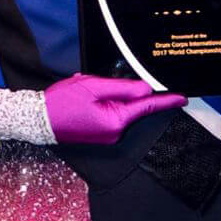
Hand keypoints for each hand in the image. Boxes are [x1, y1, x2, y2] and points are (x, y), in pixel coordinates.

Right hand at [43, 74, 185, 144]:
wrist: (37, 120)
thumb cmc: (62, 102)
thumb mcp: (93, 86)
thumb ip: (123, 88)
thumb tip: (146, 89)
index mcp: (116, 120)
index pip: (148, 107)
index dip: (167, 100)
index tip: (183, 98)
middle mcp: (115, 132)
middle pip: (131, 104)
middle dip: (118, 89)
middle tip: (93, 85)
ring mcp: (108, 135)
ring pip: (119, 107)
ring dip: (106, 95)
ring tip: (83, 92)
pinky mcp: (100, 135)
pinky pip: (109, 113)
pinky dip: (100, 102)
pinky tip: (83, 99)